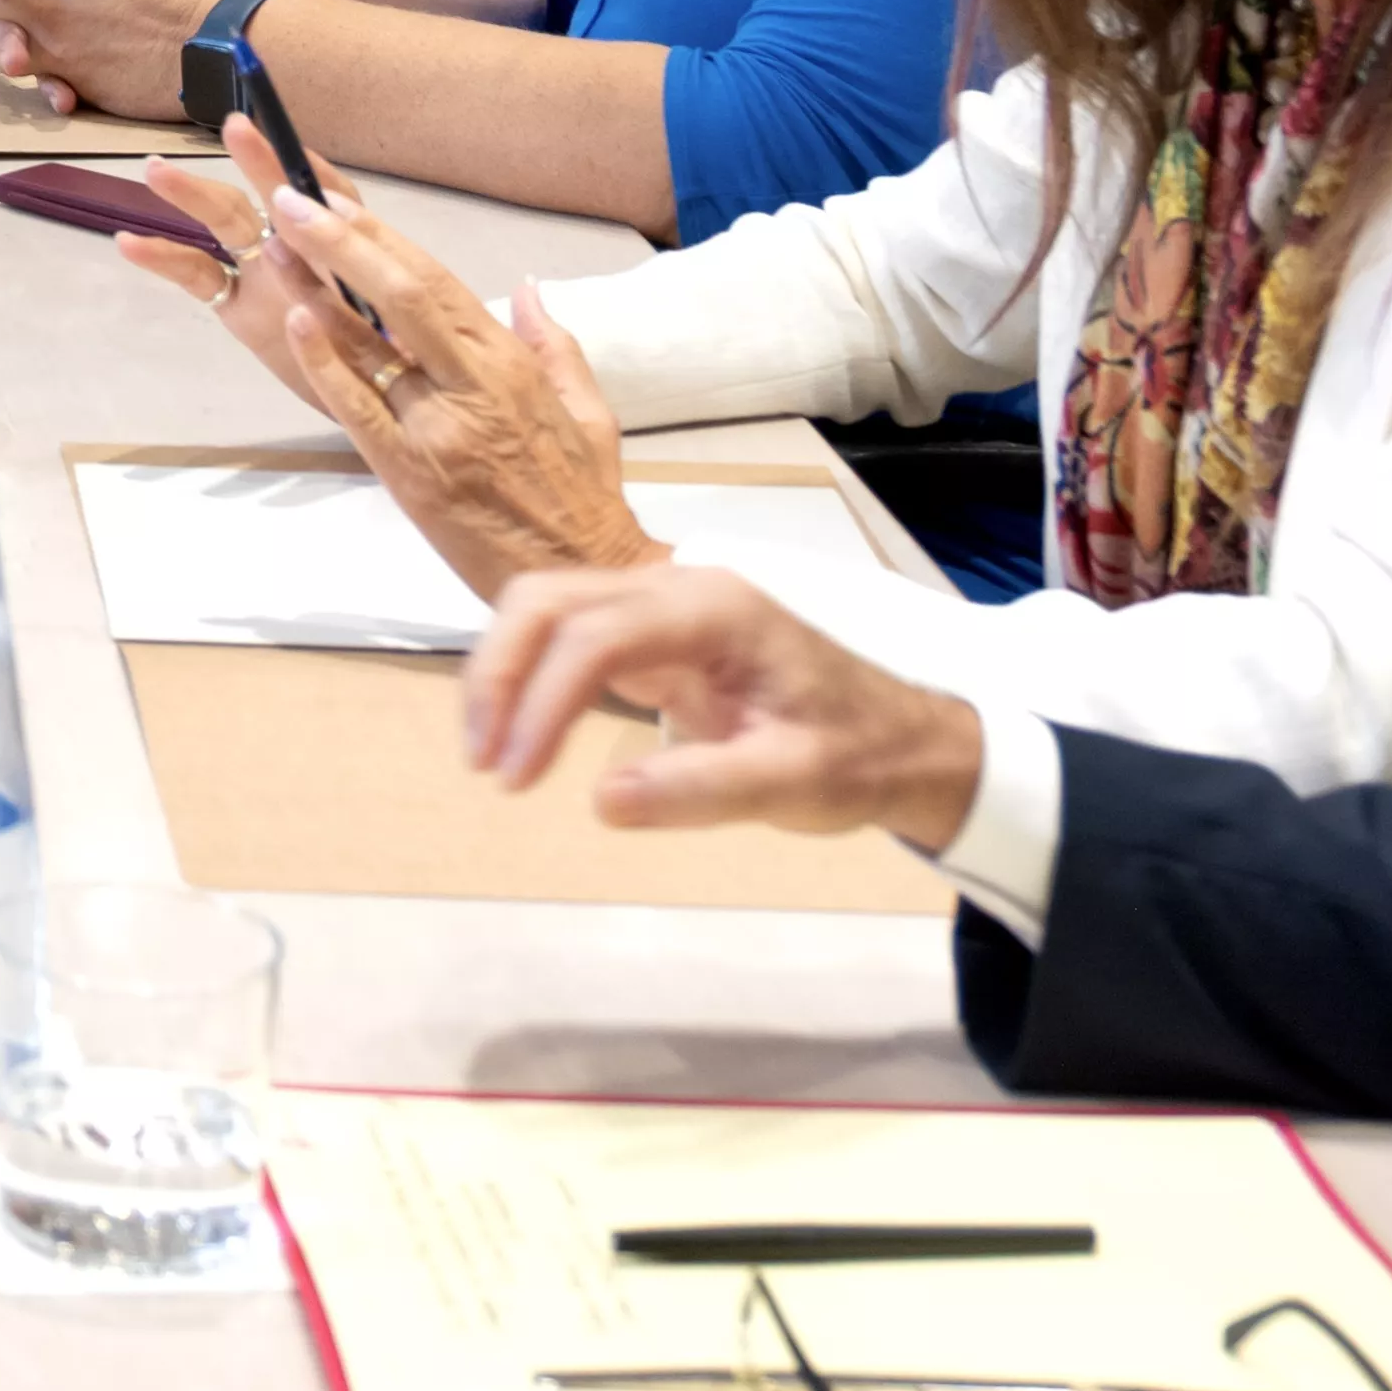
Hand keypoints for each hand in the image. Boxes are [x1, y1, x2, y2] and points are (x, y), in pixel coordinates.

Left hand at [120, 119, 653, 594]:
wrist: (586, 581)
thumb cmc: (586, 498)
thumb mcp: (589, 411)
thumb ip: (553, 343)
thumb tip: (525, 288)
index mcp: (512, 366)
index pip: (439, 283)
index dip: (383, 239)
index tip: (338, 203)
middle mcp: (474, 388)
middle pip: (401, 296)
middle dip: (342, 243)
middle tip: (290, 200)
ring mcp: (439, 431)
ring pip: (371, 346)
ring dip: (318, 289)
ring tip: (274, 243)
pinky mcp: (411, 476)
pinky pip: (359, 411)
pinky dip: (326, 364)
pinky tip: (295, 323)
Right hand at [460, 565, 981, 840]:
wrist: (907, 743)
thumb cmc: (858, 758)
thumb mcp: (794, 783)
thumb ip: (701, 788)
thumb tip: (602, 801)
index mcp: (711, 610)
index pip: (594, 635)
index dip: (542, 701)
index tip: (516, 776)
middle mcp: (674, 589)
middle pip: (546, 599)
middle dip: (499, 673)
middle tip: (484, 762)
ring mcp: (660, 606)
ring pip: (544, 608)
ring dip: (503, 673)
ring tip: (491, 754)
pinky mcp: (651, 636)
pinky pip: (565, 635)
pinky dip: (529, 676)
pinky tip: (522, 732)